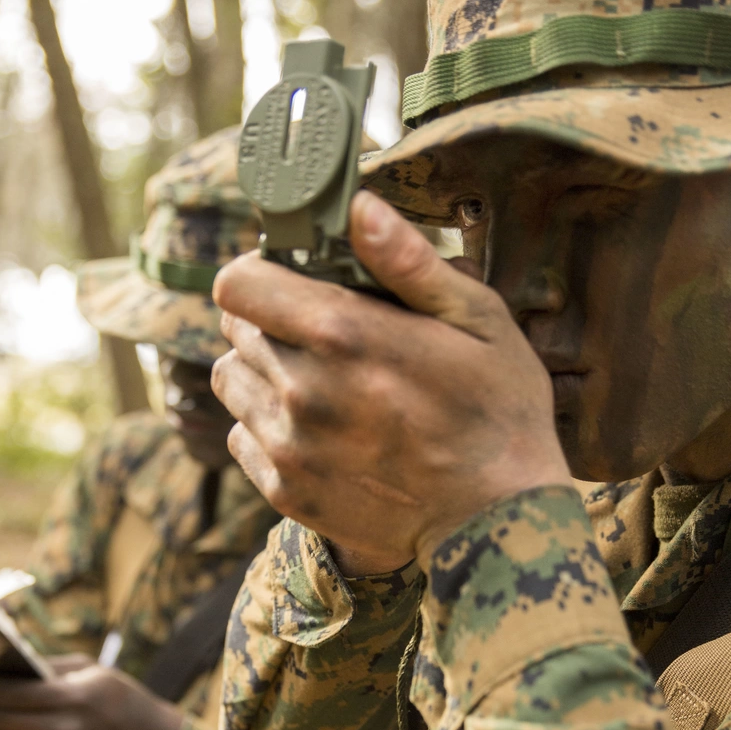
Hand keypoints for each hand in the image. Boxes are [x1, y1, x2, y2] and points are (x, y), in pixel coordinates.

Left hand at [212, 191, 569, 570]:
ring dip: (263, 374)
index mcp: (344, 334)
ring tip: (320, 384)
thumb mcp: (479, 321)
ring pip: (231, 382)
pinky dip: (268, 428)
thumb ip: (409, 262)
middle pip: (236, 329)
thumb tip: (359, 206)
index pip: (238, 284)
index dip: (261, 275)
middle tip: (327, 339)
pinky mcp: (285, 490)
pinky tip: (320, 431)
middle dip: (272, 322)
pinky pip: (241, 437)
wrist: (496, 523)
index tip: (291, 281)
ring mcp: (289, 445)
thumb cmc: (500, 413)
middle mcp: (302, 389)